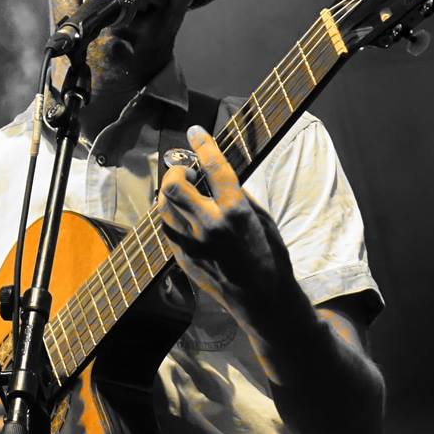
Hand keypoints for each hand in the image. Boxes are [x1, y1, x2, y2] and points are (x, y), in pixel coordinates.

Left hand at [156, 124, 295, 323]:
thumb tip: (219, 177)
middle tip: (189, 172)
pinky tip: (186, 216)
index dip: (203, 144)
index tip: (196, 131)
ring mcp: (192, 244)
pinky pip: (167, 228)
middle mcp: (209, 226)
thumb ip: (239, 197)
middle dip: (177, 171)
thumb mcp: (263, 220)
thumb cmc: (271, 257)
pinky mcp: (183, 258)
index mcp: (235, 212)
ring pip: (163, 207)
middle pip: (173, 186)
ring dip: (171, 193)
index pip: (214, 167)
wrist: (263, 301)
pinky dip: (172, 216)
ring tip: (186, 193)